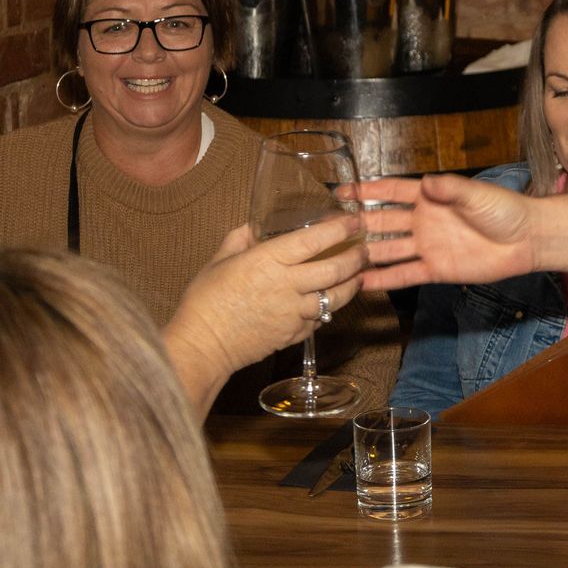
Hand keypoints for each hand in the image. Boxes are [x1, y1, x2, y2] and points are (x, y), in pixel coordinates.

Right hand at [163, 216, 365, 410]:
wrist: (202, 345)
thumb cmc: (205, 301)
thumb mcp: (219, 260)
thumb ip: (240, 238)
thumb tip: (254, 226)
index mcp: (267, 261)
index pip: (313, 241)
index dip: (339, 229)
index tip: (354, 221)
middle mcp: (286, 286)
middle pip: (334, 269)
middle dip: (355, 258)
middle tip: (364, 250)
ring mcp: (293, 313)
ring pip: (335, 298)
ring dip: (351, 285)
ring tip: (358, 276)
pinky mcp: (294, 335)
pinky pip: (320, 319)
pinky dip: (329, 309)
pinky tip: (331, 302)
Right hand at [353, 174, 537, 290]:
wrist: (525, 239)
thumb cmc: (504, 209)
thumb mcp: (476, 194)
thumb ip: (450, 189)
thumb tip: (425, 181)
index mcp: (429, 196)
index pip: (391, 191)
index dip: (366, 190)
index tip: (341, 191)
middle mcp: (422, 220)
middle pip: (383, 221)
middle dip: (357, 223)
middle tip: (329, 229)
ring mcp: (427, 245)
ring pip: (389, 249)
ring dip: (366, 253)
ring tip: (337, 259)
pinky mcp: (436, 269)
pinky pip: (405, 274)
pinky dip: (384, 279)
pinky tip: (362, 283)